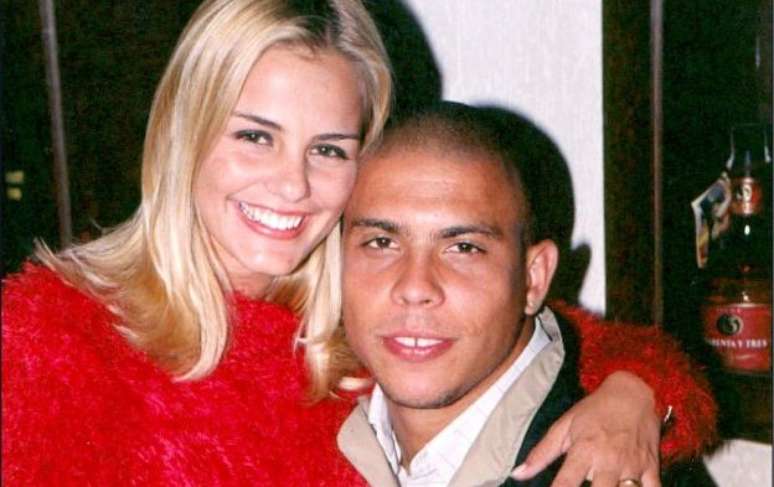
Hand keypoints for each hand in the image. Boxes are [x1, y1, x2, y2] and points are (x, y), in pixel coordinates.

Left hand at [510, 371, 661, 485]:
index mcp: (584, 450)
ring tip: (603, 485)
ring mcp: (632, 465)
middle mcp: (608, 460)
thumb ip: (541, 453)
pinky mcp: (652, 467)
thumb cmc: (596, 409)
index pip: (566, 483)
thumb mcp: (565, 426)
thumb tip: (517, 474)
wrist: (636, 391)